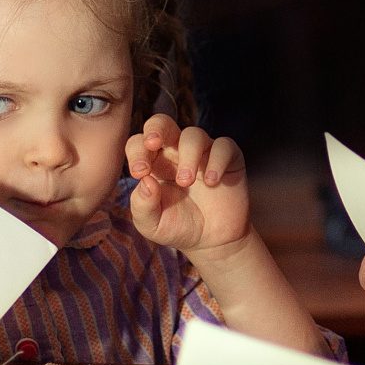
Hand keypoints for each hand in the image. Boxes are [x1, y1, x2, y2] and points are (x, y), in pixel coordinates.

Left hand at [125, 116, 252, 252]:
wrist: (212, 241)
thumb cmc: (178, 227)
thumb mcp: (151, 224)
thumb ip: (142, 205)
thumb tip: (145, 181)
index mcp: (154, 163)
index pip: (139, 143)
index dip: (136, 152)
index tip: (140, 173)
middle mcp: (176, 152)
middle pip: (163, 123)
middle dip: (156, 129)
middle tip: (153, 143)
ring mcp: (203, 153)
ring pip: (193, 134)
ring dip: (188, 155)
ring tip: (186, 182)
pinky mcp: (228, 159)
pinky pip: (224, 145)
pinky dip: (217, 160)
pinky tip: (211, 181)